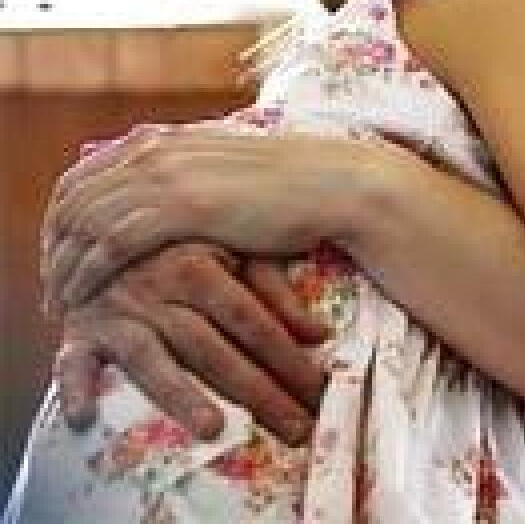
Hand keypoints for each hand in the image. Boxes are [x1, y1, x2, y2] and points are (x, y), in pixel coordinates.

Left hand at [43, 122, 381, 309]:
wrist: (331, 184)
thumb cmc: (291, 185)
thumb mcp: (225, 170)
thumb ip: (187, 175)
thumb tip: (164, 194)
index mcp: (165, 139)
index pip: (85, 175)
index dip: (60, 217)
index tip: (59, 253)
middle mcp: (157, 150)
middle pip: (74, 198)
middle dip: (53, 245)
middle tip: (52, 284)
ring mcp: (167, 175)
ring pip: (84, 222)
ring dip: (62, 265)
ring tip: (60, 302)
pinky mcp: (181, 206)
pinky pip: (110, 242)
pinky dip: (87, 272)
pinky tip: (83, 297)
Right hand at [54, 243, 328, 445]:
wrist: (106, 229)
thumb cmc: (182, 244)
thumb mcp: (231, 253)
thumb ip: (274, 290)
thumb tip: (318, 334)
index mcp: (200, 266)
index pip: (250, 320)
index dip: (285, 356)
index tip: (317, 391)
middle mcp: (159, 290)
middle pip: (212, 348)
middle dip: (256, 391)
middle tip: (292, 428)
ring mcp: (118, 314)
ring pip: (152, 359)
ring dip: (179, 395)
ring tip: (213, 429)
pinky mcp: (81, 332)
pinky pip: (73, 362)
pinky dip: (76, 388)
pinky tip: (85, 418)